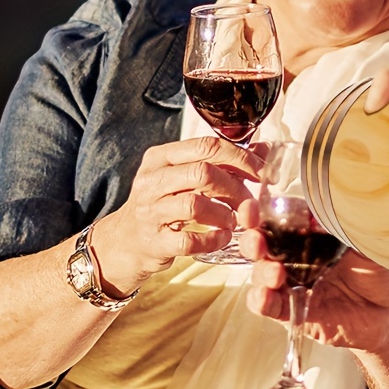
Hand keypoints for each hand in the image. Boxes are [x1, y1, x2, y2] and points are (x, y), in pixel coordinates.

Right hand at [88, 136, 262, 293]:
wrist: (125, 241)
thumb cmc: (162, 204)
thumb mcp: (184, 176)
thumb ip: (222, 163)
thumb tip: (263, 150)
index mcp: (160, 157)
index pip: (206, 146)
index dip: (241, 158)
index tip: (262, 173)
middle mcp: (151, 180)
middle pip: (203, 173)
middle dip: (235, 187)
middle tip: (248, 202)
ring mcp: (150, 212)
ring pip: (195, 205)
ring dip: (224, 214)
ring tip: (233, 220)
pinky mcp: (154, 242)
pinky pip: (189, 240)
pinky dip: (213, 240)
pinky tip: (222, 238)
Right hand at [240, 203, 388, 352]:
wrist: (388, 310)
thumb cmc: (376, 269)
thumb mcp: (364, 242)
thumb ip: (345, 226)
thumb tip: (323, 210)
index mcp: (305, 234)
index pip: (274, 219)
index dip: (258, 213)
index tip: (253, 208)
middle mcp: (292, 256)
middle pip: (259, 245)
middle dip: (252, 241)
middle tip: (259, 241)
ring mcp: (290, 283)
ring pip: (260, 275)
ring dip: (261, 272)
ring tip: (276, 274)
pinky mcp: (292, 309)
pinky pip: (267, 306)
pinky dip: (261, 301)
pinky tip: (265, 296)